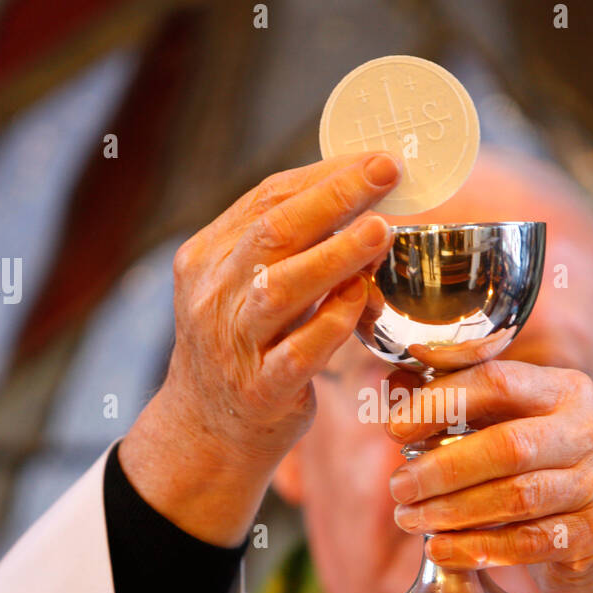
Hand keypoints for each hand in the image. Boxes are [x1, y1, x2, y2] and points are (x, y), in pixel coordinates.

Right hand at [120, 153, 400, 544]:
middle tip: (387, 173)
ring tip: (381, 230)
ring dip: (335, 255)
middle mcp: (214, 296)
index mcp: (208, 257)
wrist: (206, 433)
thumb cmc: (243, 348)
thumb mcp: (243, 288)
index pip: (266, 200)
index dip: (324, 175)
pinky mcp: (260, 390)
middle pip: (272, 232)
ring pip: (280, 288)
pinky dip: (333, 321)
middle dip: (334, 197)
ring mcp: (233, 344)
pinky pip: (300, 351)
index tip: (377, 159)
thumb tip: (358, 194)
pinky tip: (362, 298)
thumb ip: (285, 247)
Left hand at [385, 360, 592, 592]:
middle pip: (507, 445)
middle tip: (399, 487)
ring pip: (516, 497)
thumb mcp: (510, 429)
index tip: (395, 427)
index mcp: (567, 390)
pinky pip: (527, 543)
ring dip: (452, 511)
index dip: (441, 402)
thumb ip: (458, 404)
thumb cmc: (545, 473)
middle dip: (441, 468)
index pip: (498, 381)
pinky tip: (440, 549)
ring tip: (409, 519)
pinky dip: (476, 547)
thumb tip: (394, 384)